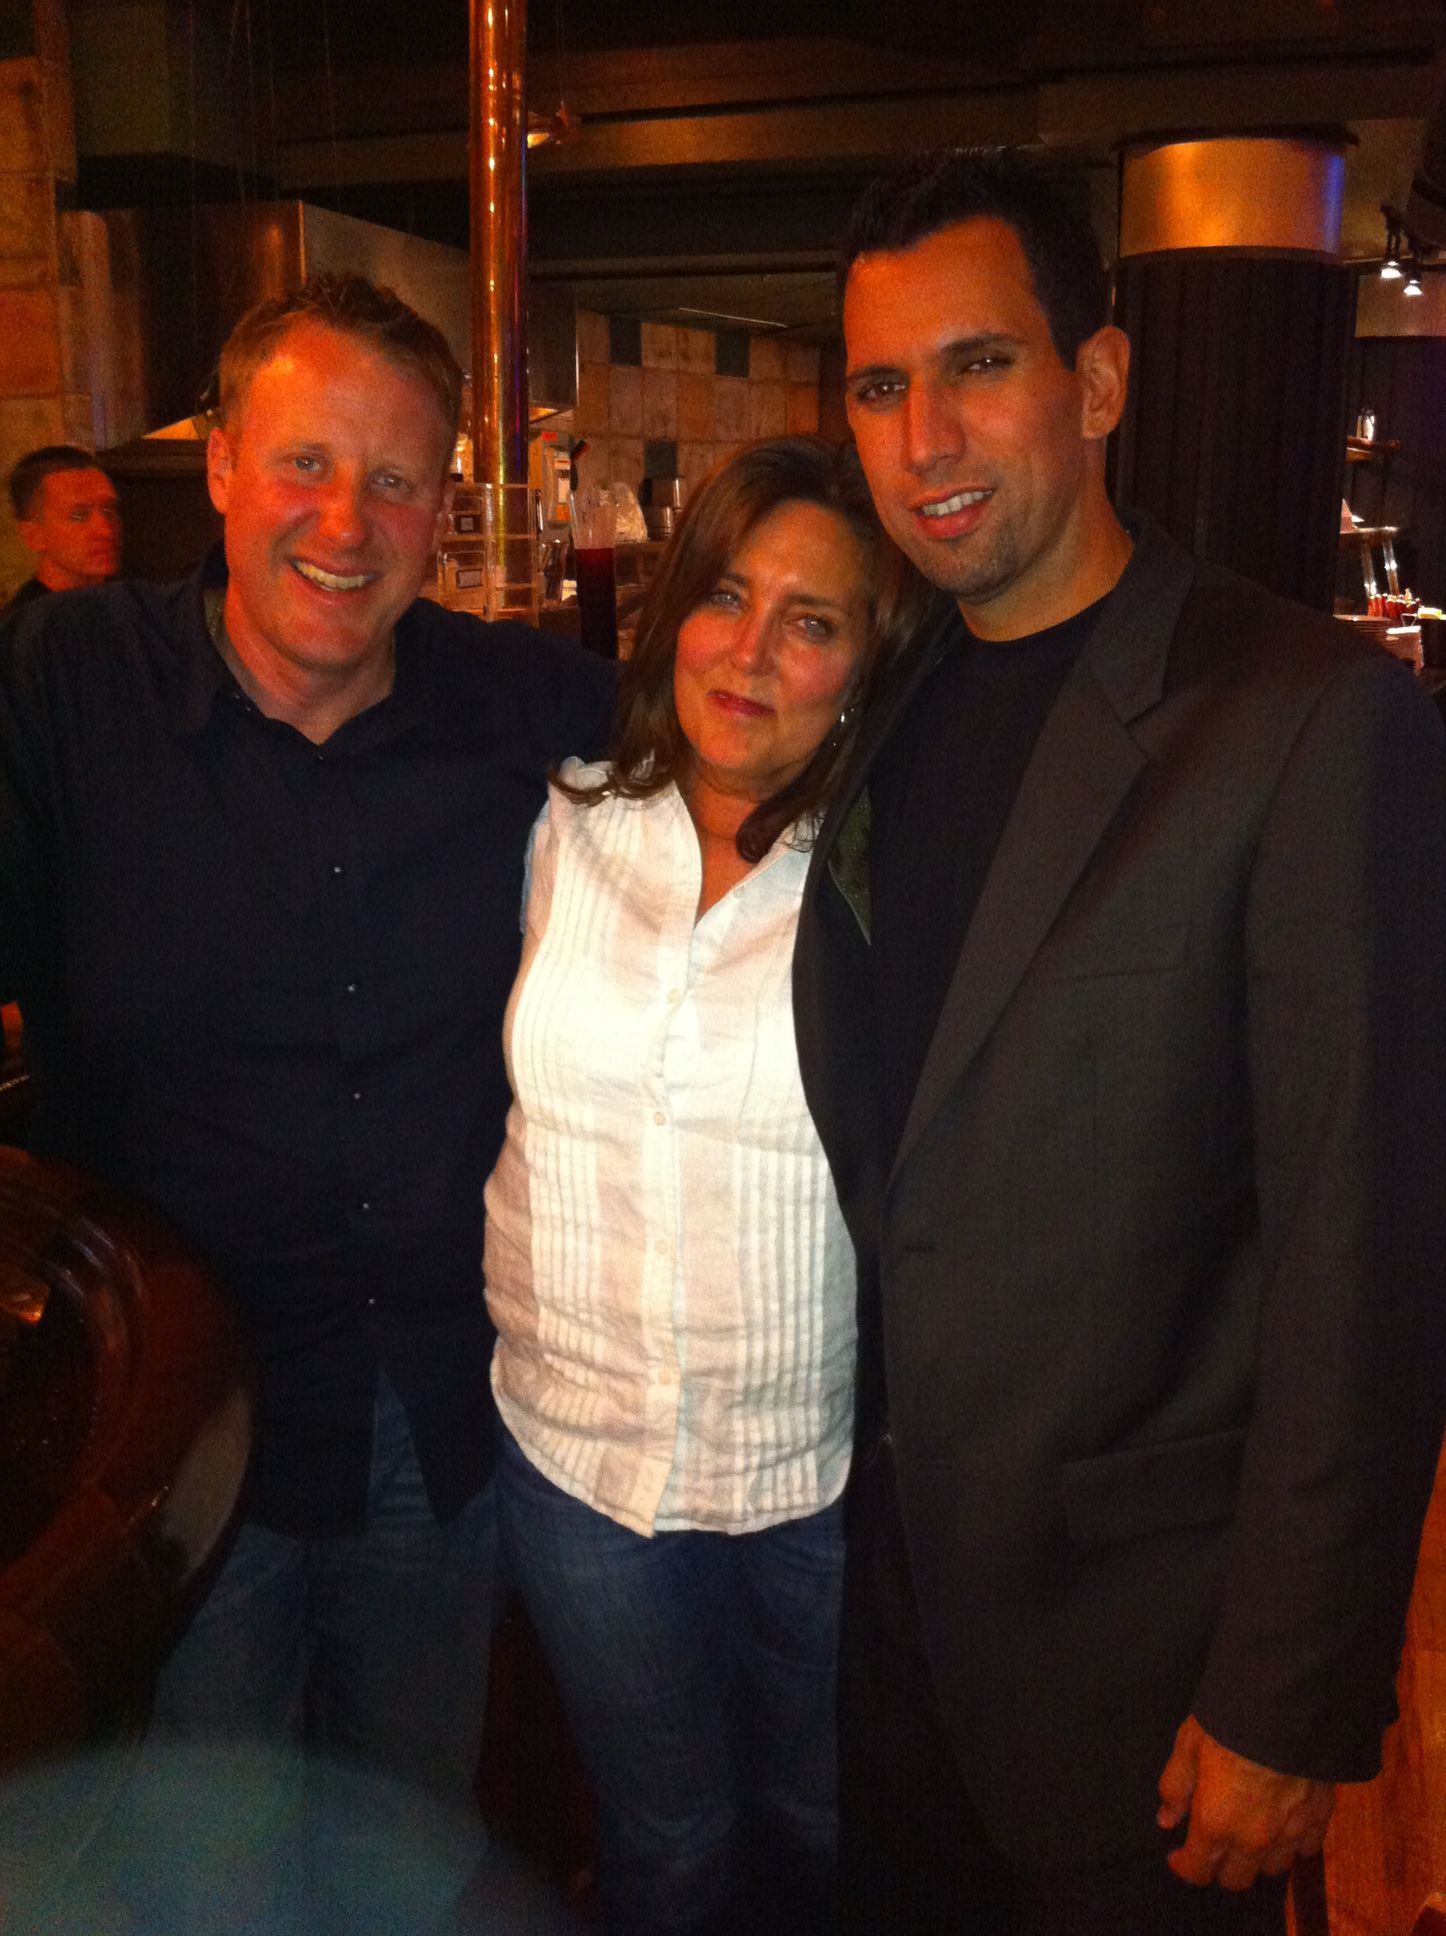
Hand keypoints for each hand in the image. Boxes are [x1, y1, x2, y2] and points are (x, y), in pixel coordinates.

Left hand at [1156, 1714, 1334, 1890]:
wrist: (1284, 1707)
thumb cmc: (1227, 1724)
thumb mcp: (1187, 1747)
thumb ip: (1175, 1788)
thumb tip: (1166, 1818)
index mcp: (1215, 1825)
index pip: (1197, 1870)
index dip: (1183, 1866)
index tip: (1177, 1854)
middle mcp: (1253, 1840)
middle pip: (1236, 1879)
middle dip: (1219, 1867)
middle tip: (1211, 1843)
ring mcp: (1290, 1833)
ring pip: (1271, 1869)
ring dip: (1256, 1859)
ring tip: (1247, 1833)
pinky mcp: (1319, 1817)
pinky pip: (1305, 1848)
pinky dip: (1292, 1843)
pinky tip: (1282, 1823)